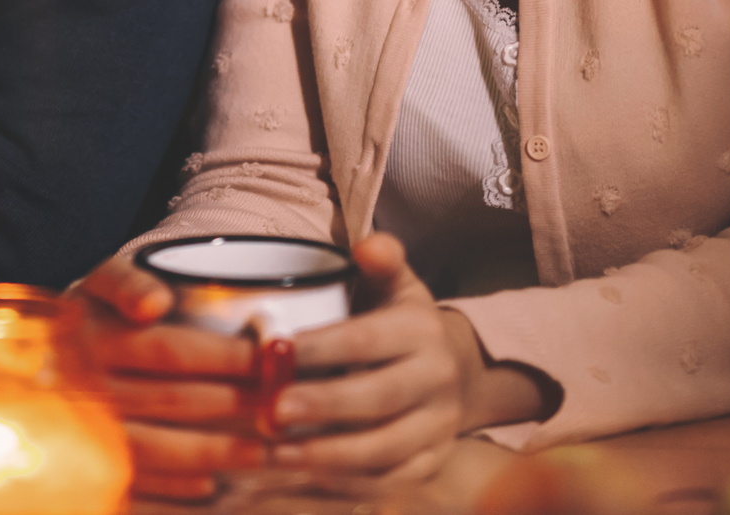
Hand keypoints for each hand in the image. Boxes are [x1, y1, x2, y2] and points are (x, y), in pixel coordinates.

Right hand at [73, 255, 267, 501]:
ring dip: (213, 452)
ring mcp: (82, 430)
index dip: (222, 357)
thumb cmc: (93, 313)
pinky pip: (133, 484)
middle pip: (170, 400)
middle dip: (231, 404)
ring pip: (156, 448)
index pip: (168, 349)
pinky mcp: (83, 466)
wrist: (36, 355)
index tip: (265, 361)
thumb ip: (127, 283)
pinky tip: (208, 486)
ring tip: (261, 452)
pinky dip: (173, 489)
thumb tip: (156, 303)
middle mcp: (85, 384)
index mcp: (93, 334)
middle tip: (278, 408)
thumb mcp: (102, 281)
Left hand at [266, 233, 553, 492]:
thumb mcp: (396, 284)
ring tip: (279, 453)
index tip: (275, 350)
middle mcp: (437, 380)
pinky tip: (305, 477)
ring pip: (385, 448)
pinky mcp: (432, 463)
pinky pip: (390, 481)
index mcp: (421, 330)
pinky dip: (347, 485)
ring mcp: (439, 427)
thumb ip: (381, 262)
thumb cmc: (401, 322)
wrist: (455, 370)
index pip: (367, 339)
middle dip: (323, 406)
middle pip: (377, 398)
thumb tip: (367, 245)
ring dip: (328, 455)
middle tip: (273, 411)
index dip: (322, 346)